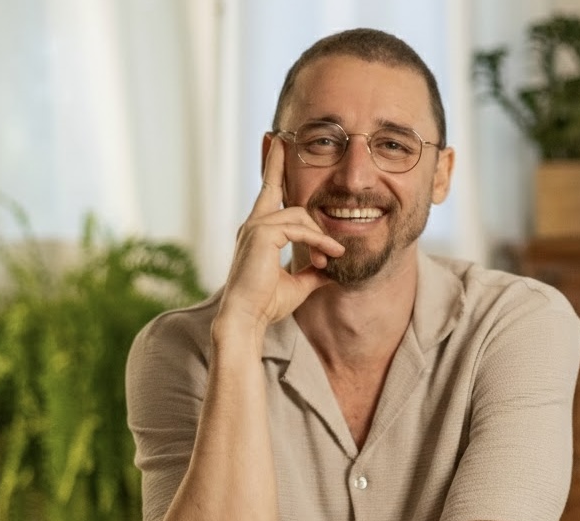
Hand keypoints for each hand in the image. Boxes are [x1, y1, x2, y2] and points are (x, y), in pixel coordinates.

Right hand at [218, 135, 344, 330]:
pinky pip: (299, 228)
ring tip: (332, 256)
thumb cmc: (267, 305)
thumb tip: (333, 269)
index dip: (273, 166)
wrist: (247, 320)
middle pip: (276, 189)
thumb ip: (315, 271)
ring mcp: (255, 227)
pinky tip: (329, 254)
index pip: (268, 191)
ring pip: (298, 215)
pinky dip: (318, 240)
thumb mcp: (299, 284)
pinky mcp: (261, 234)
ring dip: (320, 235)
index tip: (277, 141)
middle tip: (301, 176)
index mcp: (258, 231)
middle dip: (286, 174)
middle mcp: (253, 224)